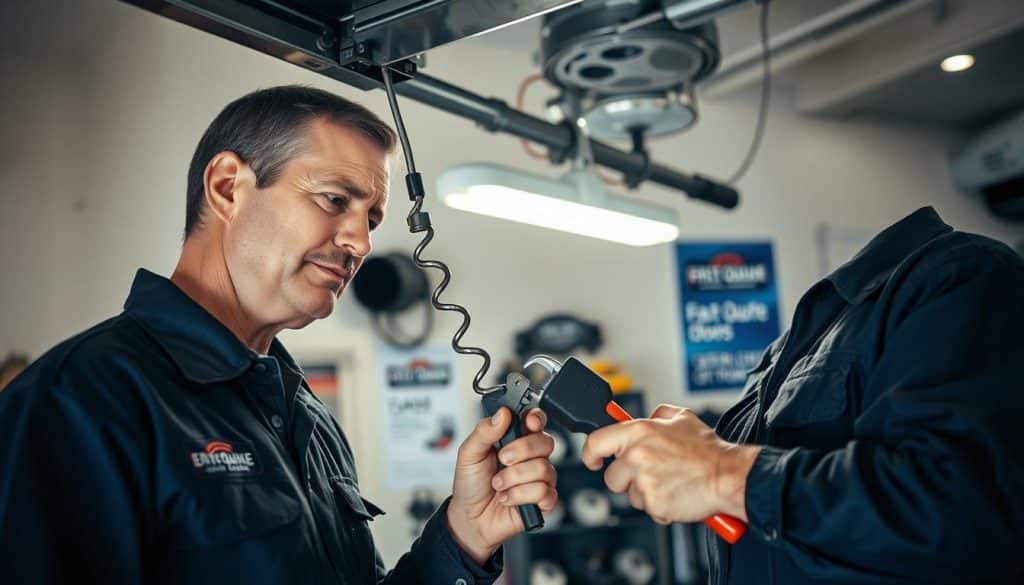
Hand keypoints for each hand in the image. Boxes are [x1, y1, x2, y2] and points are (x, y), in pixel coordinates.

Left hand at [447, 407, 557, 564]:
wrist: (469, 518)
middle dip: (521, 451)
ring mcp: (539, 478)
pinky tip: (508, 498)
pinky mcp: (543, 501)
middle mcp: (531, 457)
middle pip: (545, 442)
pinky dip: (520, 495)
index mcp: (515, 440)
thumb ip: (484, 431)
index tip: (528, 422)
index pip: (536, 421)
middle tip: (502, 460)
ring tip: (499, 485)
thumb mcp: (469, 453)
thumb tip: (502, 413)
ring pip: (544, 468)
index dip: (537, 418)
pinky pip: (544, 492)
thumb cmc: (471, 484)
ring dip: (514, 478)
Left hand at [580, 404, 759, 524]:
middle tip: (651, 475)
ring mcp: (644, 480)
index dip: (591, 453)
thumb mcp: (681, 418)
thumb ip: (658, 415)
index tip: (593, 460)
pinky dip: (660, 507)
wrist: (728, 475)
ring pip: (629, 495)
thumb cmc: (707, 451)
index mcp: (639, 431)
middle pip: (611, 476)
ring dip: (645, 493)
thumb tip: (646, 417)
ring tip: (669, 483)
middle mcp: (637, 454)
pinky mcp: (654, 502)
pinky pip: (648, 509)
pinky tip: (675, 495)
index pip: (596, 441)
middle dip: (627, 479)